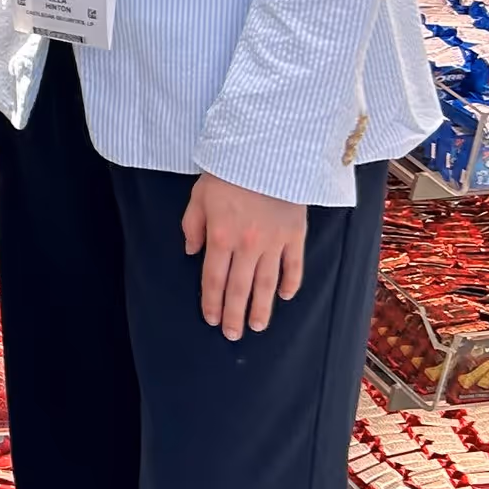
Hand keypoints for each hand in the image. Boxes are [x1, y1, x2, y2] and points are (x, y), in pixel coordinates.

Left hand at [181, 172, 306, 340]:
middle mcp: (247, 246)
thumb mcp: (198, 196)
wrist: (266, 153)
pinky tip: (285, 297)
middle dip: (235, 315)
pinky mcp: (295, 235)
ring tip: (258, 326)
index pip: (214, 280)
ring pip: (267, 284)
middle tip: (233, 335)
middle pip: (239, 289)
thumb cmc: (226, 172)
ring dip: (262, 308)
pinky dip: (291, 284)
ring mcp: (274, 243)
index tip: (210, 319)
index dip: (211, 303)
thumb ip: (192, 227)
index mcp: (220, 237)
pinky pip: (294, 266)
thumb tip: (192, 253)